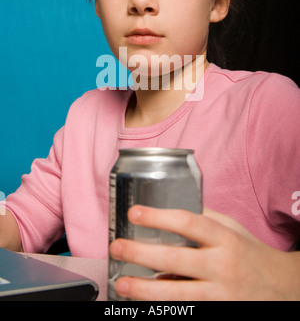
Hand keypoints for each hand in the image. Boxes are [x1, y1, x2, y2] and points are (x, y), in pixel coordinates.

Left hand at [109, 205, 299, 300]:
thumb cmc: (251, 253)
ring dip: (144, 289)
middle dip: (141, 253)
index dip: (159, 216)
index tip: (135, 212)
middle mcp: (222, 265)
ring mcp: (220, 294)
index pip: (189, 222)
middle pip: (175, 259)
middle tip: (117, 247)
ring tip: (121, 283)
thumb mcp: (233, 229)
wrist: (282, 287)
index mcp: (225, 238)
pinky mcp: (218, 312)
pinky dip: (164, 306)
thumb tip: (171, 207)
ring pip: (176, 293)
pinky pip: (186, 310)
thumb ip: (205, 219)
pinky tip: (145, 304)